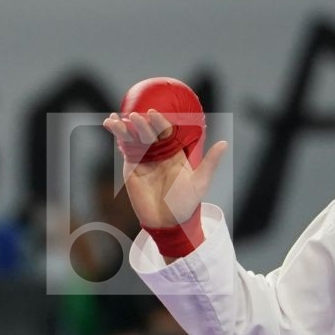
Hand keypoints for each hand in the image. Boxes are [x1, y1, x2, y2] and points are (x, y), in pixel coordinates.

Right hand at [99, 110, 228, 232]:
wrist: (167, 221)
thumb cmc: (186, 203)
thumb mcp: (200, 182)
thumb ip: (210, 162)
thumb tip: (225, 143)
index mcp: (175, 151)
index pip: (166, 131)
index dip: (160, 121)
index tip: (153, 114)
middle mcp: (159, 150)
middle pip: (148, 131)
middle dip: (141, 123)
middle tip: (135, 117)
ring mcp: (144, 156)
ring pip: (134, 136)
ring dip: (125, 126)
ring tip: (116, 120)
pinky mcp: (131, 164)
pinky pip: (124, 146)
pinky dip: (117, 135)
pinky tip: (110, 124)